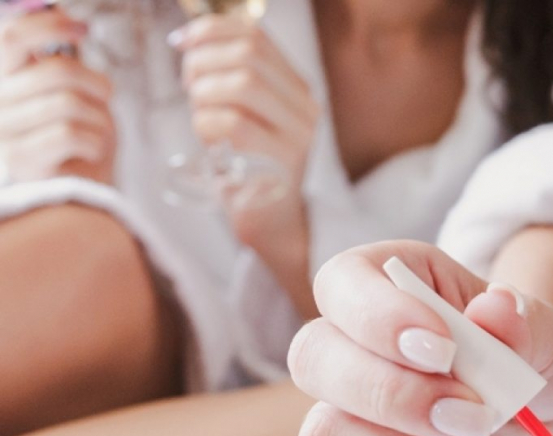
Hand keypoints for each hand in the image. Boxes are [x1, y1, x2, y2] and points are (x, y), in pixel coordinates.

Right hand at [0, 10, 115, 183]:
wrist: (77, 193)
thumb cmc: (75, 141)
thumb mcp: (67, 92)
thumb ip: (57, 61)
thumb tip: (63, 18)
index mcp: (2, 79)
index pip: (11, 38)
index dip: (49, 26)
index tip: (81, 28)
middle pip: (55, 71)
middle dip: (96, 82)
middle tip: (105, 96)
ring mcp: (3, 132)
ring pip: (69, 103)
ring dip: (99, 117)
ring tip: (98, 129)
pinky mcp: (21, 160)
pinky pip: (71, 135)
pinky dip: (95, 141)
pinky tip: (91, 150)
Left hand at [172, 15, 317, 287]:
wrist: (272, 222)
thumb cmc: (249, 166)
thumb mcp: (245, 114)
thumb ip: (230, 78)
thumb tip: (189, 41)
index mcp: (297, 88)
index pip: (255, 36)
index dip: (211, 30)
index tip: (182, 42)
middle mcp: (305, 107)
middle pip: (247, 56)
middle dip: (202, 62)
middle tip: (187, 85)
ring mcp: (298, 135)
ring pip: (241, 85)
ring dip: (203, 93)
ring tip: (197, 112)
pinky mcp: (283, 163)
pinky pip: (234, 125)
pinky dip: (206, 124)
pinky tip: (206, 140)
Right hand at [289, 240, 552, 435]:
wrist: (542, 398)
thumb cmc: (525, 347)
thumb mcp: (545, 328)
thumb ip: (526, 322)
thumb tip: (498, 309)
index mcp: (380, 286)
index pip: (342, 284)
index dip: (379, 316)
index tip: (442, 346)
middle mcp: (347, 354)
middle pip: (317, 365)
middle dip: (395, 397)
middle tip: (475, 416)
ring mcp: (352, 428)